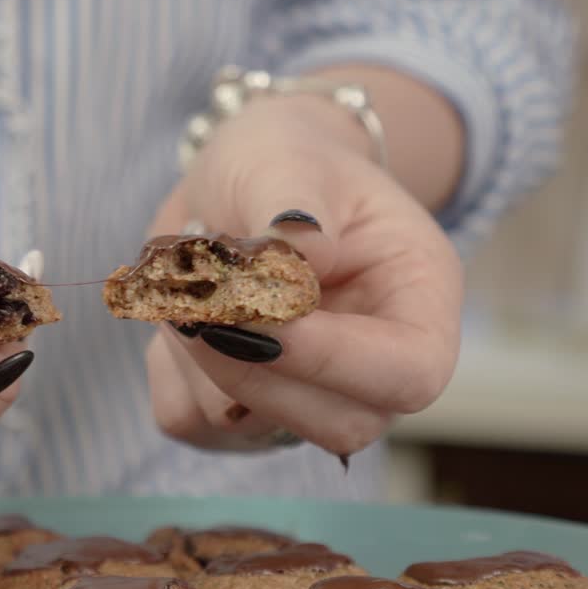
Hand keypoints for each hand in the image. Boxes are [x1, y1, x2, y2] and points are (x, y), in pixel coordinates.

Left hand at [147, 95, 462, 455]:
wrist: (242, 180)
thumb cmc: (287, 162)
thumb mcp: (291, 160)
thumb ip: (294, 209)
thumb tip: (296, 263)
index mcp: (419, 301)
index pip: (410, 372)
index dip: (330, 356)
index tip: (253, 306)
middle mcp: (373, 369)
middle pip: (338, 423)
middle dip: (250, 364)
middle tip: (195, 291)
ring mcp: (308, 398)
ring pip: (248, 427)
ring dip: (196, 353)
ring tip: (188, 276)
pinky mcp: (238, 410)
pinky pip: (190, 419)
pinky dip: (168, 366)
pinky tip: (179, 308)